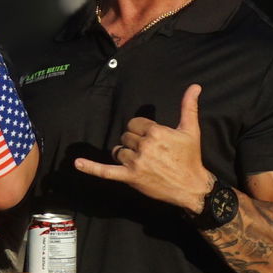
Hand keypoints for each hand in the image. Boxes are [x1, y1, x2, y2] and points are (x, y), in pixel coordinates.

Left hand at [72, 84, 213, 210]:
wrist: (190, 186)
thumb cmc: (190, 157)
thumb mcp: (190, 130)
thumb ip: (189, 106)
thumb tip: (195, 86)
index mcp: (156, 131)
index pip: (134, 123)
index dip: (141, 129)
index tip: (151, 137)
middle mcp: (144, 145)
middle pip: (126, 136)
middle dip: (134, 142)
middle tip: (150, 152)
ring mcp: (135, 162)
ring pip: (118, 151)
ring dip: (125, 154)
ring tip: (141, 161)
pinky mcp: (129, 177)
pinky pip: (105, 171)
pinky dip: (91, 167)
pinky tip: (77, 163)